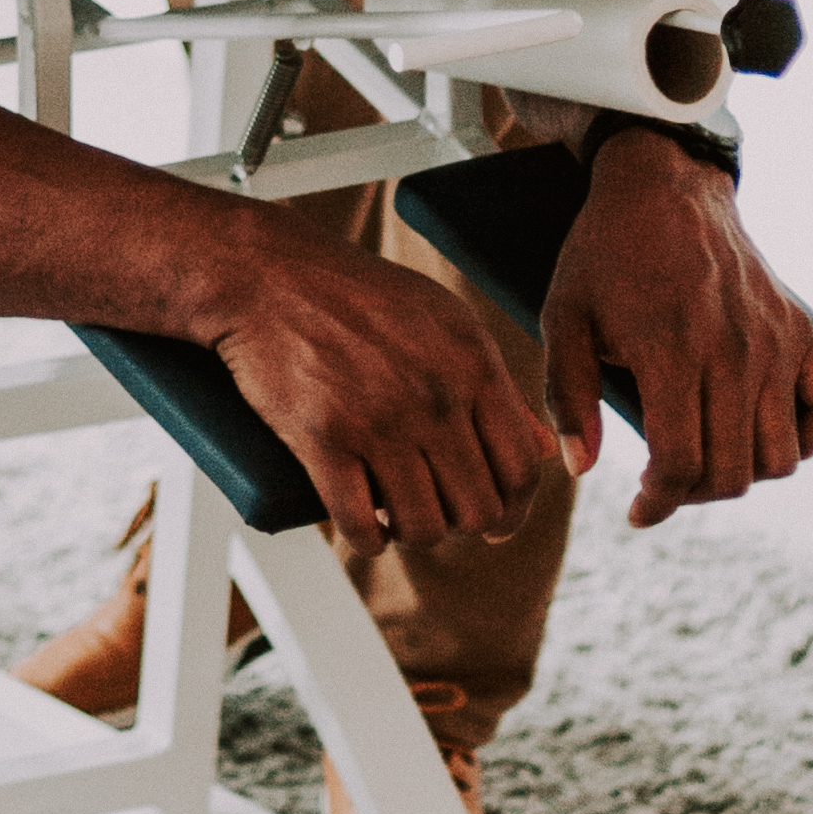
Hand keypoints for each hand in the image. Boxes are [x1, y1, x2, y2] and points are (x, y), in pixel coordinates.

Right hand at [211, 231, 577, 545]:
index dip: (513, 508)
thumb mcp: (445, 321)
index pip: (520, 468)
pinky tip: (365, 529)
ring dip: (412, 534)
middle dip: (460, 524)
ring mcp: (377, 419)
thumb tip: (546, 449)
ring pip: (423, 526)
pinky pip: (361, 525)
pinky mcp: (321, 438)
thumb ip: (498, 384)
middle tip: (437, 514)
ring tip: (397, 517)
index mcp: (472, 363)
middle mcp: (433, 395)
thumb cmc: (359, 296)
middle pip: (476, 508)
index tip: (494, 522)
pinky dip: (367, 540)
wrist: (266, 273)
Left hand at [538, 133, 812, 527]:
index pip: (681, 464)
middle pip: (732, 470)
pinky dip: (804, 439)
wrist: (664, 185)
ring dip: (743, 474)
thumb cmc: (605, 254)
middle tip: (664, 483)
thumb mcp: (563, 317)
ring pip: (781, 456)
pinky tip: (761, 432)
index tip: (638, 512)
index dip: (658, 504)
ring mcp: (776, 341)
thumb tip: (581, 470)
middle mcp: (734, 351)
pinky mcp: (802, 330)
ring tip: (706, 457)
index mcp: (672, 350)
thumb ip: (567, 396)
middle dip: (693, 495)